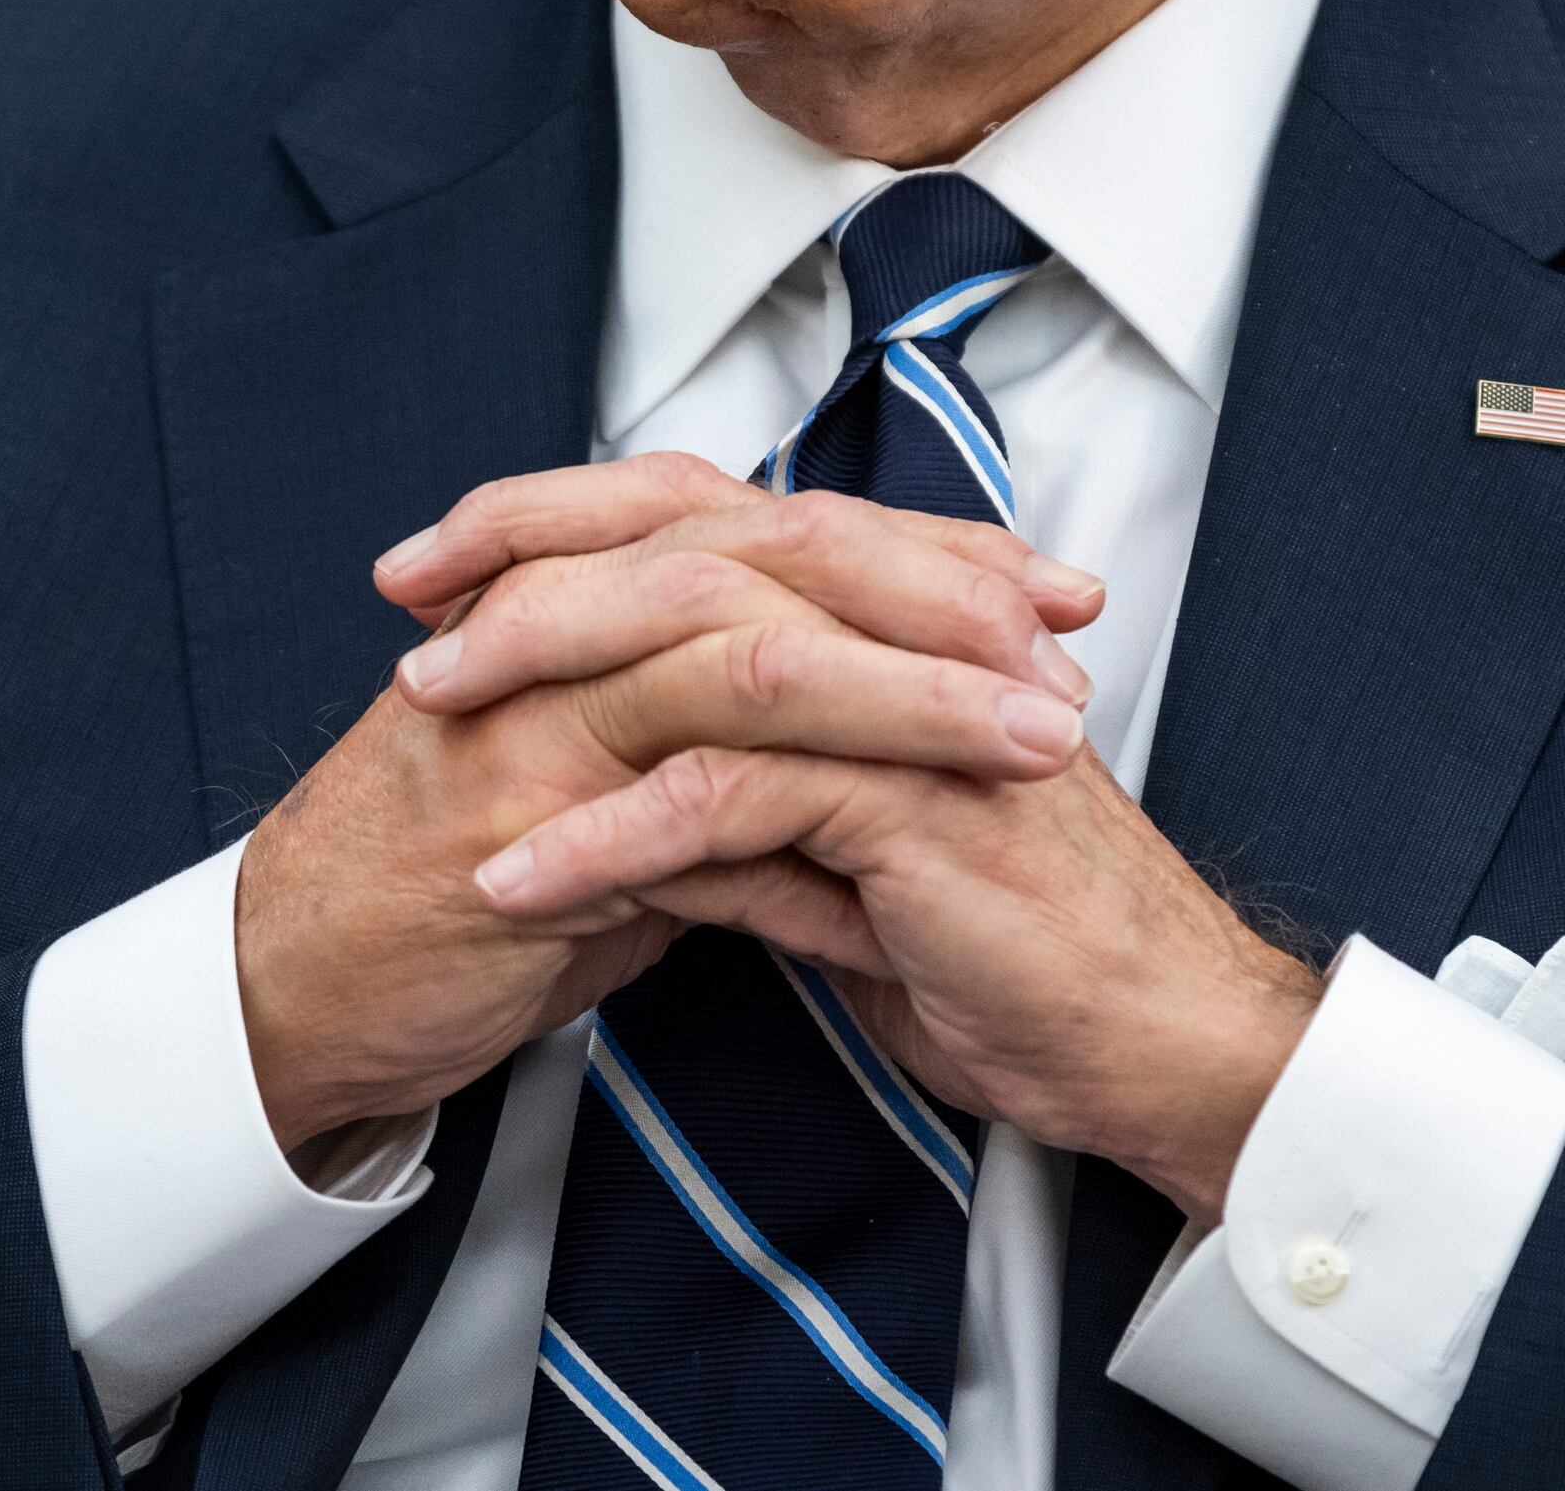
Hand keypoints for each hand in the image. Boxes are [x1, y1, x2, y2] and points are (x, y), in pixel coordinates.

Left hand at [380, 459, 1318, 1220]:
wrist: (1157, 1042)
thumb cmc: (1021, 955)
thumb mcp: (851, 867)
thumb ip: (760, 811)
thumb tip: (643, 805)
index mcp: (884, 630)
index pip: (704, 522)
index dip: (566, 523)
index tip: (442, 568)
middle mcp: (899, 641)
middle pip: (688, 541)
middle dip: (529, 560)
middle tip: (408, 608)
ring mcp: (911, 712)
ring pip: (698, 644)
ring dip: (545, 677)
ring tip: (428, 719)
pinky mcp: (911, 807)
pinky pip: (729, 798)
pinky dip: (609, 837)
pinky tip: (516, 880)